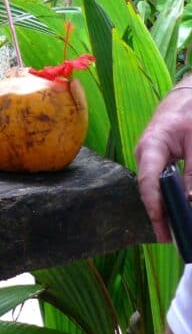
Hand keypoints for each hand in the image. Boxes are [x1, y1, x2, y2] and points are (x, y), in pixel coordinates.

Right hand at [136, 81, 191, 241]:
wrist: (188, 94)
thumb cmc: (191, 113)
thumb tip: (190, 198)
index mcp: (151, 146)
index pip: (148, 181)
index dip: (155, 206)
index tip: (162, 226)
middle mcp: (145, 153)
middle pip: (149, 188)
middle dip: (159, 214)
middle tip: (170, 238)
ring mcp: (150, 156)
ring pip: (155, 186)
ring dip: (164, 206)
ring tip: (173, 229)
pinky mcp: (159, 158)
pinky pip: (161, 180)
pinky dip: (168, 195)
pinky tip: (177, 208)